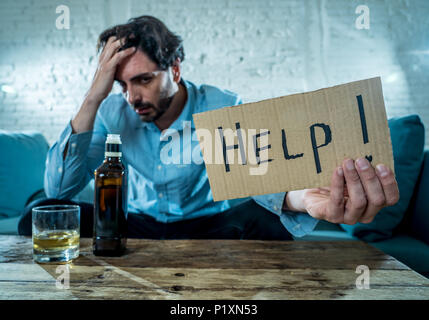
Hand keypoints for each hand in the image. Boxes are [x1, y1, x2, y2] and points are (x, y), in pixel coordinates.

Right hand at [87, 36, 135, 103]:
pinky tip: (133, 49)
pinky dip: (126, 51)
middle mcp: (102, 57)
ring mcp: (104, 61)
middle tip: (133, 34)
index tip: (129, 36)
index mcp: (102, 57)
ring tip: (134, 37)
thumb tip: (123, 65)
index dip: (119, 38)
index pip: (109, 42)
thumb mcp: (110, 73)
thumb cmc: (104, 85)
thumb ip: (114, 67)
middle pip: (112, 41)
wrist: (96, 93)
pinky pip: (118, 56)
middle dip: (123, 36)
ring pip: (114, 46)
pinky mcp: (108, 67)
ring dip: (125, 41)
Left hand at [284, 158, 399, 224]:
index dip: (389, 183)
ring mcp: (349, 218)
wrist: (312, 192)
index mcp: (375, 204)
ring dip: (354, 180)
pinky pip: (337, 202)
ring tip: (347, 162)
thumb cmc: (336, 181)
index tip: (381, 165)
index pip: (391, 198)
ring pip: (359, 202)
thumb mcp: (352, 174)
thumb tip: (368, 149)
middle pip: (376, 200)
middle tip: (361, 160)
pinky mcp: (332, 216)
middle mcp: (365, 214)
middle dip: (369, 178)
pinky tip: (337, 171)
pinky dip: (338, 184)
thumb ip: (362, 168)